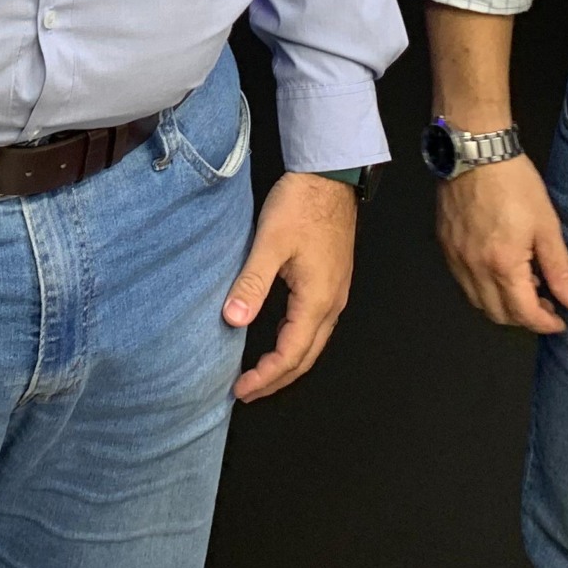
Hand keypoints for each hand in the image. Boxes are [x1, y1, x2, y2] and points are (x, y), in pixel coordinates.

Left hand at [223, 172, 357, 400]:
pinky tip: (275, 336)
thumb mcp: (270, 242)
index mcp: (318, 299)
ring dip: (287, 362)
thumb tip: (232, 320)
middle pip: (306, 357)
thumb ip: (252, 283)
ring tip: (258, 372)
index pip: (291, 354)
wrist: (329, 176)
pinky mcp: (332, 282)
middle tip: (246, 391)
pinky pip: (314, 324)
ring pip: (312, 342)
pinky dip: (294, 340)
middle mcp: (332, 303)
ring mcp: (335, 293)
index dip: (266, 376)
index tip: (240, 388)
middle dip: (277, 378)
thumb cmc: (302, 205)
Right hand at [433, 153, 567, 332]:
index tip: (560, 320)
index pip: (524, 314)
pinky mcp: (445, 244)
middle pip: (497, 314)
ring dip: (502, 304)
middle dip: (524, 317)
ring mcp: (455, 257)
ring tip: (524, 284)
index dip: (545, 323)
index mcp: (502, 265)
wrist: (476, 151)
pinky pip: (463, 280)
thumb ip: (561, 271)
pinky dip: (482, 286)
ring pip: (477, 301)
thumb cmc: (513, 183)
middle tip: (545, 303)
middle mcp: (474, 268)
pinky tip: (499, 267)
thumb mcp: (547, 226)